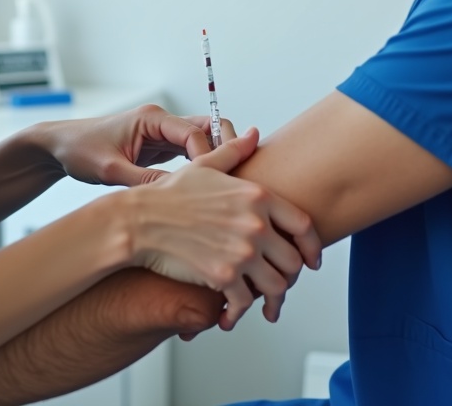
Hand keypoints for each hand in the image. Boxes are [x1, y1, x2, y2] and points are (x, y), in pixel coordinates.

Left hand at [33, 104, 224, 186]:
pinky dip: (201, 167)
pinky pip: (189, 153)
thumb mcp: (110, 170)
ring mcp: (161, 133)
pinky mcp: (158, 147)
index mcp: (151, 118)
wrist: (60, 146)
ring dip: (213, 160)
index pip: (193, 132)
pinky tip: (205, 188)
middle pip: (207, 128)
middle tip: (232, 180)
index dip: (207, 157)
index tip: (211, 182)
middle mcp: (160, 121)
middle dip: (223, 150)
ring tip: (222, 188)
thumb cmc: (80, 151)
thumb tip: (177, 196)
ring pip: (201, 141)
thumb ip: (144, 182)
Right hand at [123, 128, 321, 330]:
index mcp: (257, 196)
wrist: (138, 221)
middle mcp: (255, 224)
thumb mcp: (205, 166)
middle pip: (294, 261)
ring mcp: (241, 251)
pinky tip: (231, 315)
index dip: (313, 247)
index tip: (311, 259)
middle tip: (281, 285)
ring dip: (272, 300)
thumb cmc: (168, 194)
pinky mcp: (223, 275)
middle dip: (291, 278)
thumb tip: (254, 135)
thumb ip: (234, 152)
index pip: (304, 226)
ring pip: (276, 286)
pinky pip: (245, 302)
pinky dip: (240, 313)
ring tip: (264, 306)